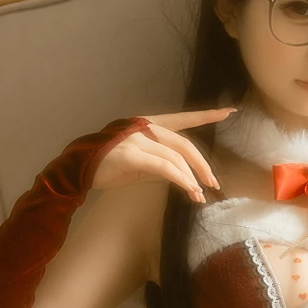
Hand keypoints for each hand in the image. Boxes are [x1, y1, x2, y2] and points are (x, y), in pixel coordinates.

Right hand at [89, 107, 236, 203]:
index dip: (206, 115)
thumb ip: (161, 160)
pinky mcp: (131, 155)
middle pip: (184, 144)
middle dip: (202, 165)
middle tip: (213, 184)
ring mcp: (137, 139)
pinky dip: (180, 179)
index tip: (228, 111)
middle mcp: (144, 127)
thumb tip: (184, 175)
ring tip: (199, 195)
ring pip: (176, 158)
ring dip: (191, 179)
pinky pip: (163, 167)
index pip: (182, 119)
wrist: (78, 170)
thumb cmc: (109, 165)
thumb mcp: (140, 161)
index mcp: (148, 124)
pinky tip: (189, 190)